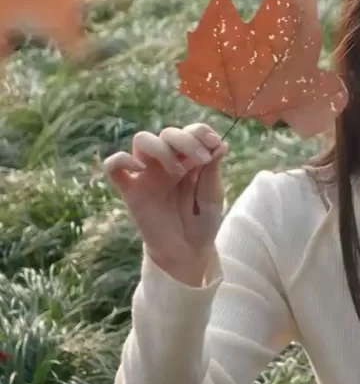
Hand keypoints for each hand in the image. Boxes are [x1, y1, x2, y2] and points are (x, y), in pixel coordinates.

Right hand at [103, 123, 227, 281]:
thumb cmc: (201, 221)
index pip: (190, 132)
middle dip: (186, 140)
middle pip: (167, 133)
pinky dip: (122, 159)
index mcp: (188, 158)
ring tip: (177, 171)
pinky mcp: (130, 190)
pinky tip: (139, 168)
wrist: (186, 251)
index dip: (201, 131)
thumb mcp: (212, 196)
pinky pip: (114, 166)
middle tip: (201, 160)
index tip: (215, 144)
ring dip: (162, 148)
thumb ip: (213, 171)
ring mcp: (146, 173)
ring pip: (142, 140)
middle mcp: (166, 161)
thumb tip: (221, 145)